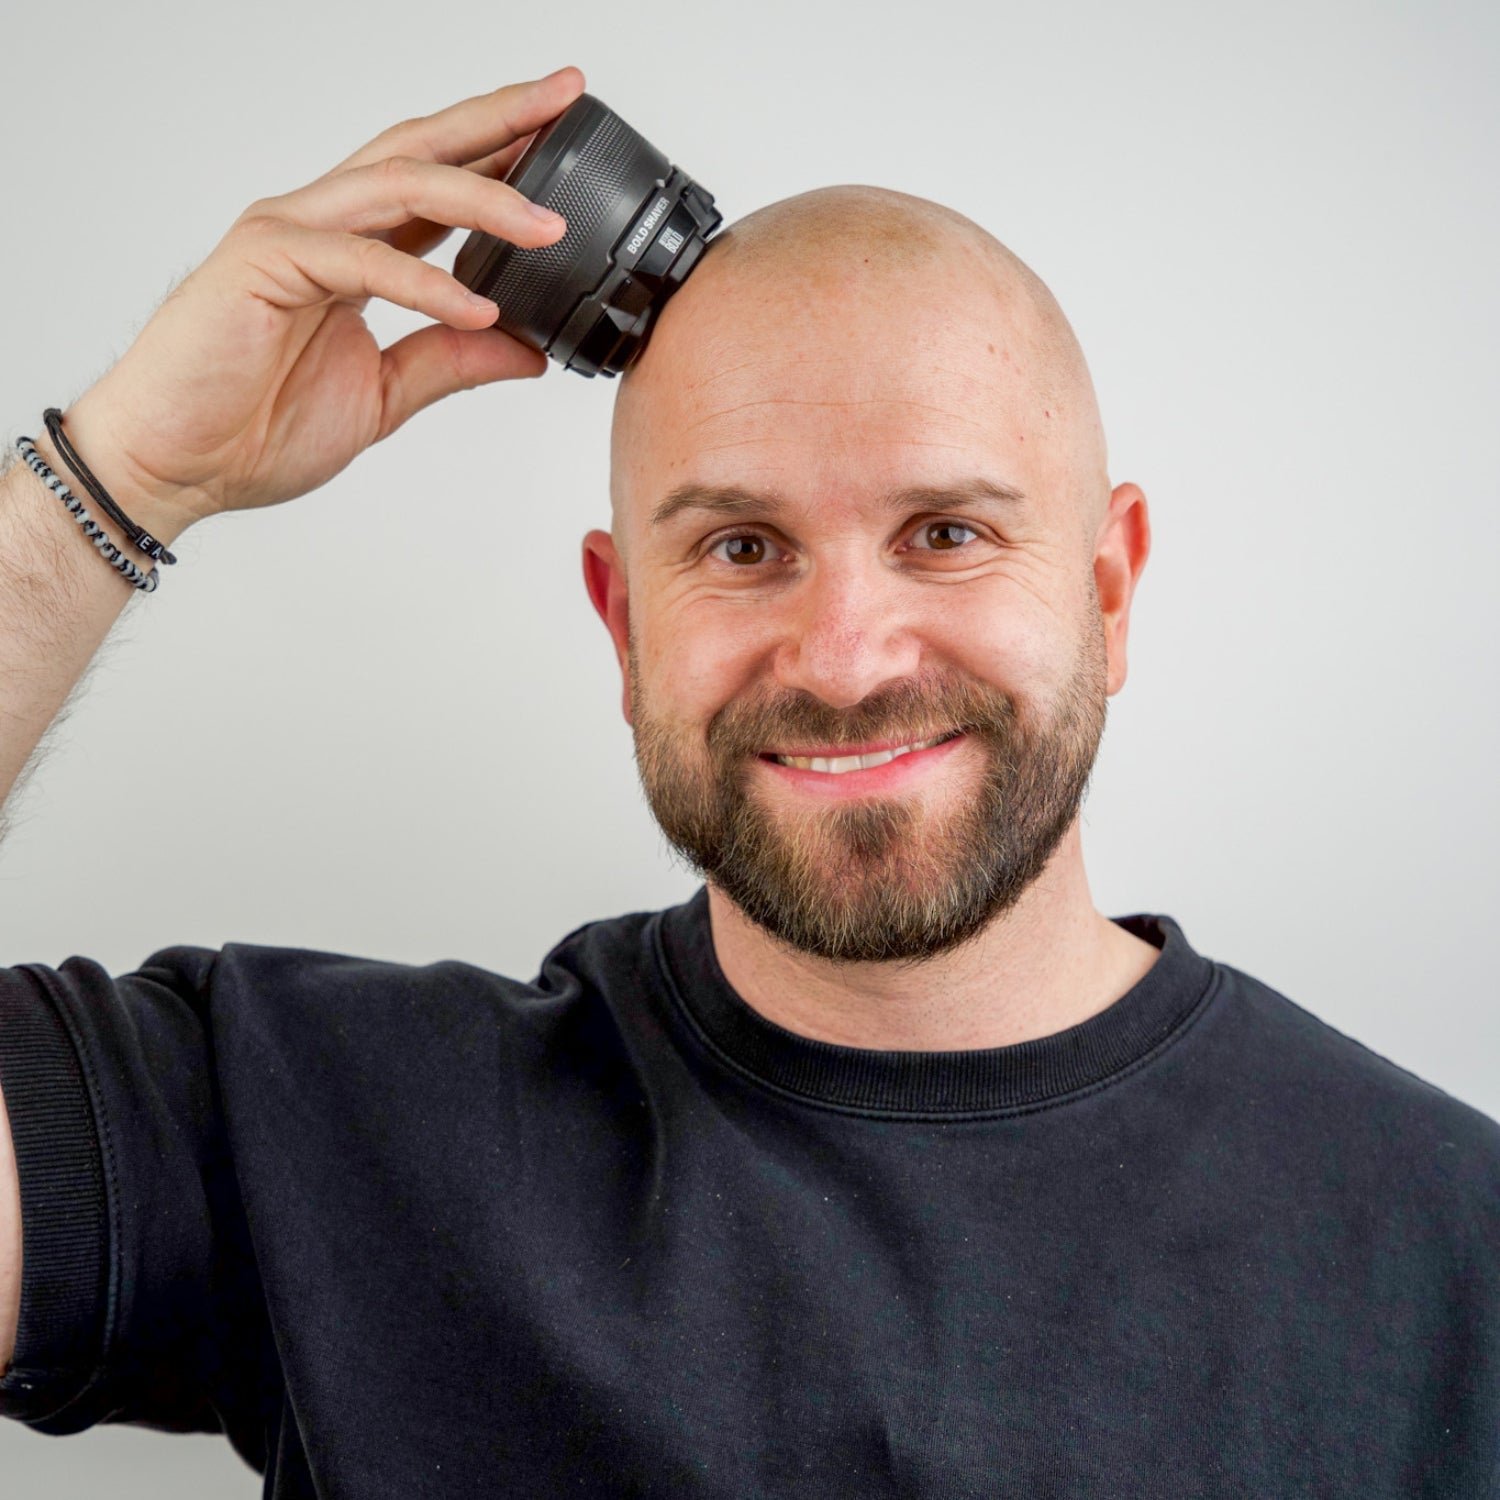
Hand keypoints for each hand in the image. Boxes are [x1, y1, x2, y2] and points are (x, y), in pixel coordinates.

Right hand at [53, 66, 586, 538]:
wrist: (176, 467)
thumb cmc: (254, 426)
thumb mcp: (384, 393)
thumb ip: (450, 361)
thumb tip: (527, 347)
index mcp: (350, 247)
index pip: (436, 183)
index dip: (500, 155)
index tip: (565, 133)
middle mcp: (322, 223)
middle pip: (421, 151)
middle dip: (499, 120)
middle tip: (567, 96)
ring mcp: (289, 235)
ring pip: (398, 187)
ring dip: (480, 200)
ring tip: (548, 226)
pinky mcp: (263, 264)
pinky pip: (361, 262)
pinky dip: (425, 283)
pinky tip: (477, 306)